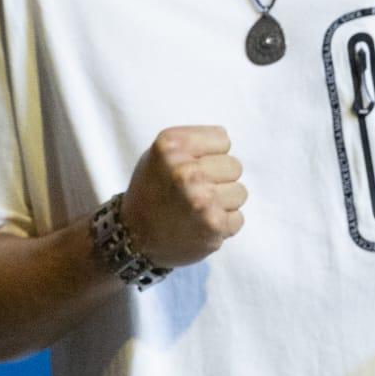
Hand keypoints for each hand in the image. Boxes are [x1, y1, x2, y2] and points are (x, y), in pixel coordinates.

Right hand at [119, 126, 247, 267]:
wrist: (134, 236)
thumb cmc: (151, 190)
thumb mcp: (159, 154)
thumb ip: (192, 142)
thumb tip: (226, 142)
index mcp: (170, 147)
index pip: (223, 139)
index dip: (209, 154)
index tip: (192, 166)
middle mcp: (186, 172)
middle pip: (234, 166)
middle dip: (219, 178)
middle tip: (195, 190)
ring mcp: (201, 200)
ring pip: (240, 192)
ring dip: (223, 202)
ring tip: (199, 208)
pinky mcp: (214, 225)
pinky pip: (238, 218)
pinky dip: (223, 224)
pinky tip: (201, 225)